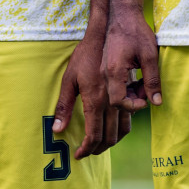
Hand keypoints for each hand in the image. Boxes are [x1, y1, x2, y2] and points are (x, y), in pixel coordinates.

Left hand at [54, 28, 131, 158]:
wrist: (111, 33)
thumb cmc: (86, 54)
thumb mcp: (69, 78)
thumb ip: (64, 105)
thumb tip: (57, 129)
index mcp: (95, 100)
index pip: (94, 134)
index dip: (87, 149)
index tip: (80, 155)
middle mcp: (111, 102)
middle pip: (110, 136)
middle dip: (98, 148)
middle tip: (88, 152)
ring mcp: (124, 97)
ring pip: (123, 128)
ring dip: (112, 140)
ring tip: (100, 143)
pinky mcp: (132, 91)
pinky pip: (130, 117)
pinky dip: (122, 126)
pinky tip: (113, 126)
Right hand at [103, 5, 161, 112]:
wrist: (122, 16)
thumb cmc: (137, 33)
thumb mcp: (150, 56)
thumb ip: (152, 80)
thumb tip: (156, 102)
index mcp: (113, 71)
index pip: (118, 101)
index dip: (133, 106)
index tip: (146, 101)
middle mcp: (105, 73)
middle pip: (115, 99)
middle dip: (133, 100)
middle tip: (149, 90)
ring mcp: (104, 71)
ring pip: (115, 92)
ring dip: (131, 93)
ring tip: (146, 83)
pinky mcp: (106, 68)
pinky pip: (115, 85)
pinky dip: (127, 86)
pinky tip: (139, 79)